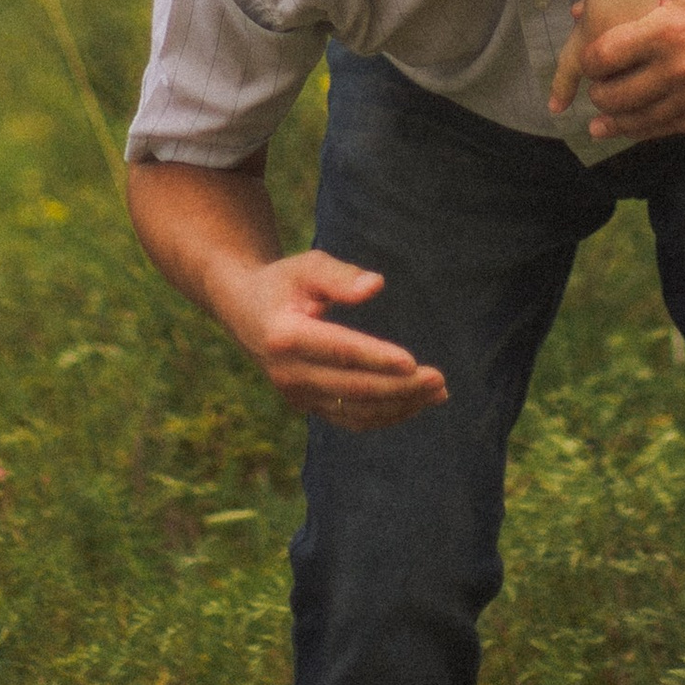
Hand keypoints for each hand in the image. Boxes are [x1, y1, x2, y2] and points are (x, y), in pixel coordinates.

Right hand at [219, 249, 446, 430]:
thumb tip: (376, 285)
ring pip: (354, 411)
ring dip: (399, 405)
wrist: (244, 310)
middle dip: (399, 387)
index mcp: (284, 335)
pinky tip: (415, 403)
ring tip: (438, 392)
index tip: (413, 362)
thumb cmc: (284, 282)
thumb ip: (339, 275)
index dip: (377, 358)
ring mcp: (295, 394)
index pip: (339, 351)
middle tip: (439, 379)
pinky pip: (349, 419)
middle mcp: (287, 373)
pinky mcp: (305, 405)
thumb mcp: (306, 266)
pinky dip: (384, 415)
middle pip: (352, 387)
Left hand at [580, 0, 684, 143]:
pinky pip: (662, 130)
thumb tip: (578, 12)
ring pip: (634, 121)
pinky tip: (625, 126)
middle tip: (598, 87)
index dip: (589, 62)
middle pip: (613, 95)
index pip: (605, 56)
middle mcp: (678, 68)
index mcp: (667, 30)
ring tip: (602, 115)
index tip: (589, 62)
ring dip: (613, 118)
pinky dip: (639, 130)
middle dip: (598, 93)